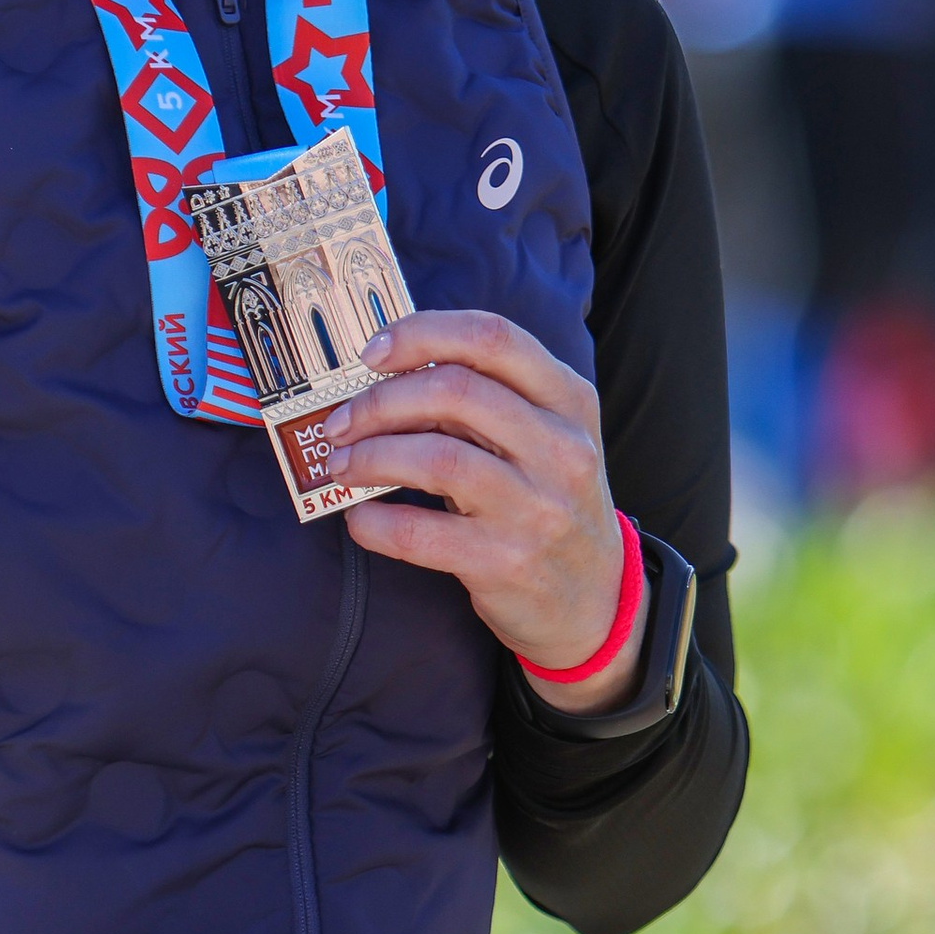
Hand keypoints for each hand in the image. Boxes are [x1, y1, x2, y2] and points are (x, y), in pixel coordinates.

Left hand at [321, 308, 642, 709]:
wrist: (593, 599)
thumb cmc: (551, 503)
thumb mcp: (546, 438)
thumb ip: (486, 401)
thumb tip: (387, 380)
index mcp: (569, 400)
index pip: (492, 337)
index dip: (421, 334)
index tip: (371, 352)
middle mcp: (560, 448)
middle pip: (454, 391)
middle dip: (379, 401)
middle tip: (341, 423)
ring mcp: (536, 508)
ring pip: (435, 457)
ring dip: (369, 456)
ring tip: (343, 465)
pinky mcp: (505, 562)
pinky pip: (417, 532)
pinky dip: (373, 522)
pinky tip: (359, 519)